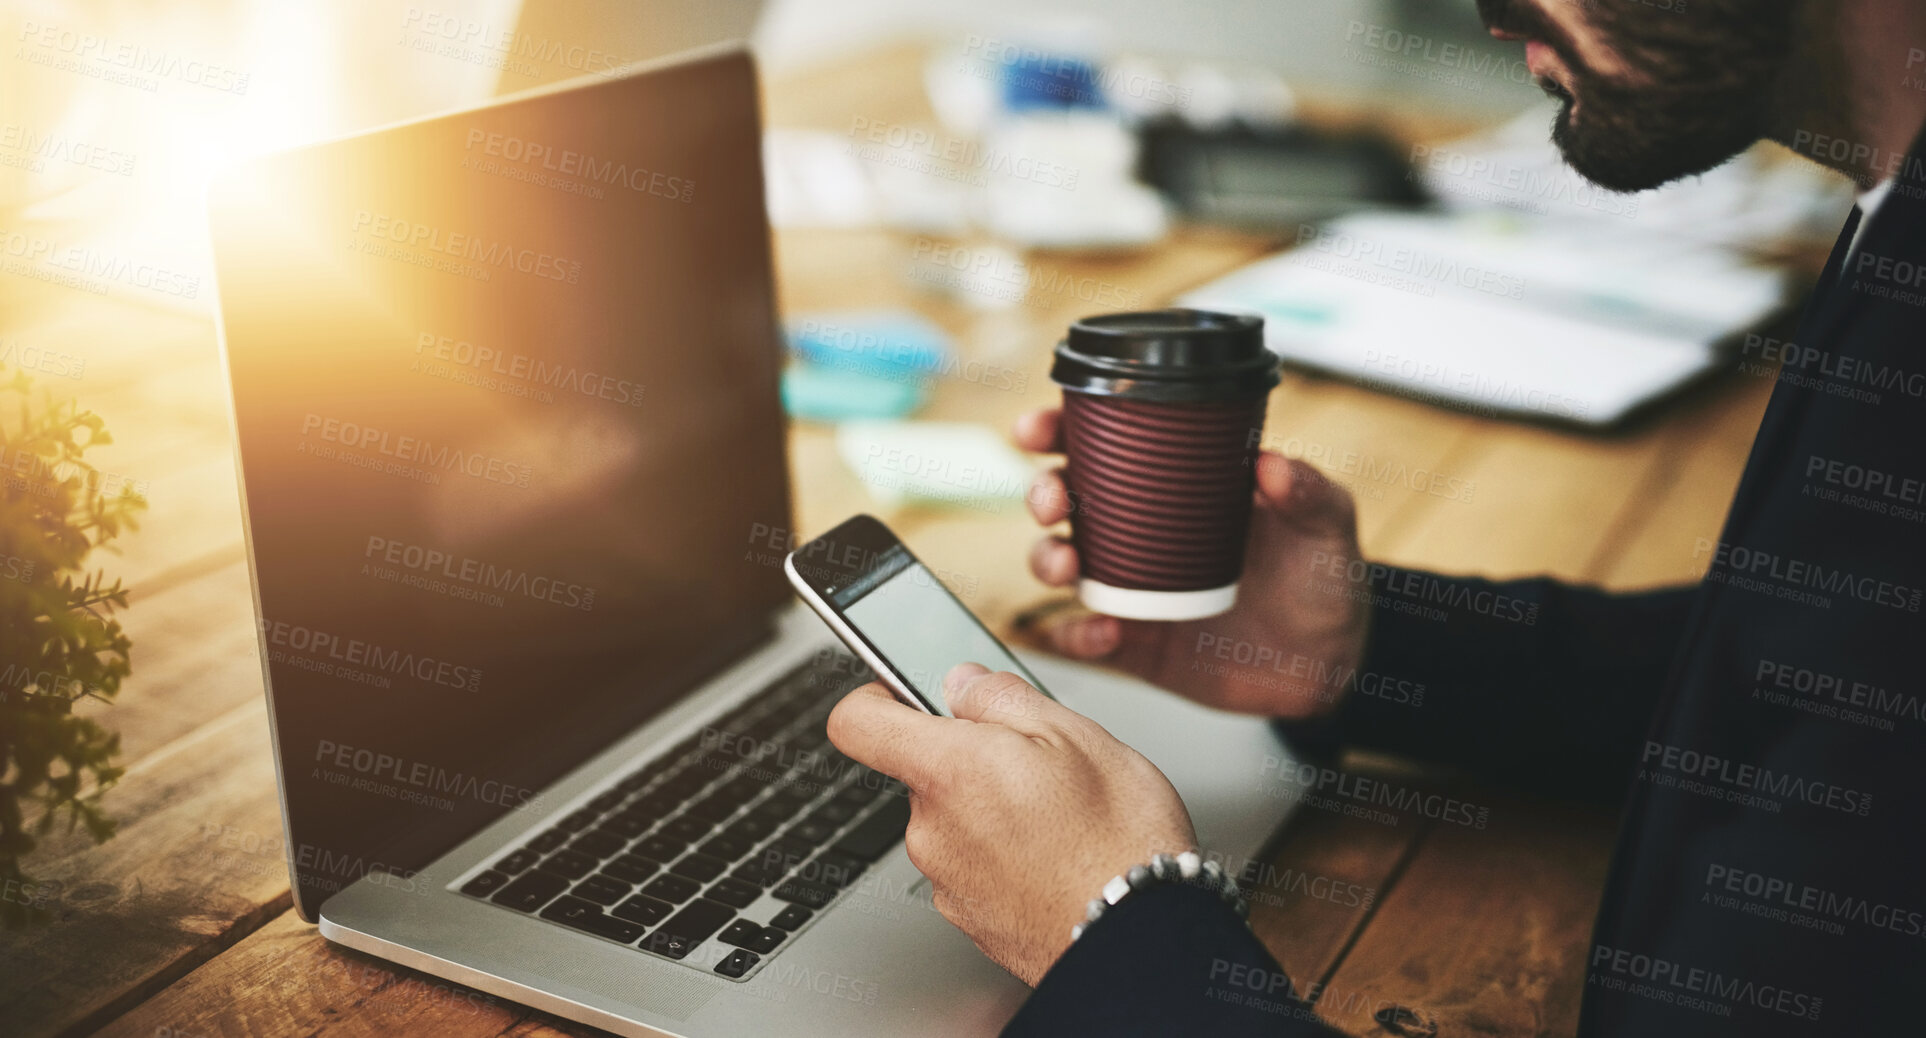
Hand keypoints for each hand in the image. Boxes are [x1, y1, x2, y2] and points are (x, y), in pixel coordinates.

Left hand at [826, 663, 1195, 985]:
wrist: (1141, 940)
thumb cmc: (1117, 841)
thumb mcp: (1074, 733)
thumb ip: (1001, 698)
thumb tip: (963, 683)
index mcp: (947, 770)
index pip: (857, 723)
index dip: (877, 697)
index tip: (904, 690)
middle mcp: (931, 830)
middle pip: (921, 772)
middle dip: (969, 758)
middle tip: (1036, 762)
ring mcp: (947, 881)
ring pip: (953, 820)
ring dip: (992, 809)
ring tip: (1059, 816)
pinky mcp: (970, 919)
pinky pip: (973, 866)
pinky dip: (1004, 855)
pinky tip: (1055, 856)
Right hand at [1016, 407, 1369, 718]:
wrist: (1331, 659)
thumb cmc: (1322, 576)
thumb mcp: (1326, 524)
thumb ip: (1306, 492)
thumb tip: (1271, 465)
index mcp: (1173, 486)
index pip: (1103, 446)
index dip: (1058, 430)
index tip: (1038, 428)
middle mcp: (1137, 532)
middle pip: (1064, 500)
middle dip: (1042, 493)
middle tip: (1055, 500)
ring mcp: (1129, 588)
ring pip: (1059, 564)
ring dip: (1046, 560)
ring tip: (1068, 567)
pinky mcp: (1134, 643)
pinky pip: (1086, 637)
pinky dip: (1078, 635)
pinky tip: (1102, 631)